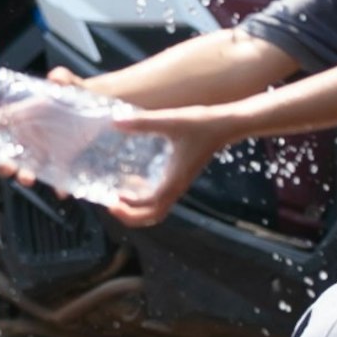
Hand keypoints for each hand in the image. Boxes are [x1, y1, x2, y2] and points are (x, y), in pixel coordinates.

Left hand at [101, 105, 236, 228]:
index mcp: (174, 179)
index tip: (112, 200)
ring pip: (158, 209)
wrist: (225, 125)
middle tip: (111, 205)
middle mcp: (177, 186)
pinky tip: (134, 183)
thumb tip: (116, 122)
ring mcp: (179, 183)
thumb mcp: (171, 121)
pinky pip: (161, 197)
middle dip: (132, 216)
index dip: (130, 208)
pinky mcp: (180, 176)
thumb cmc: (201, 124)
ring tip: (118, 199)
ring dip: (138, 210)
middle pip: (154, 215)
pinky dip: (146, 199)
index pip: (151, 205)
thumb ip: (144, 122)